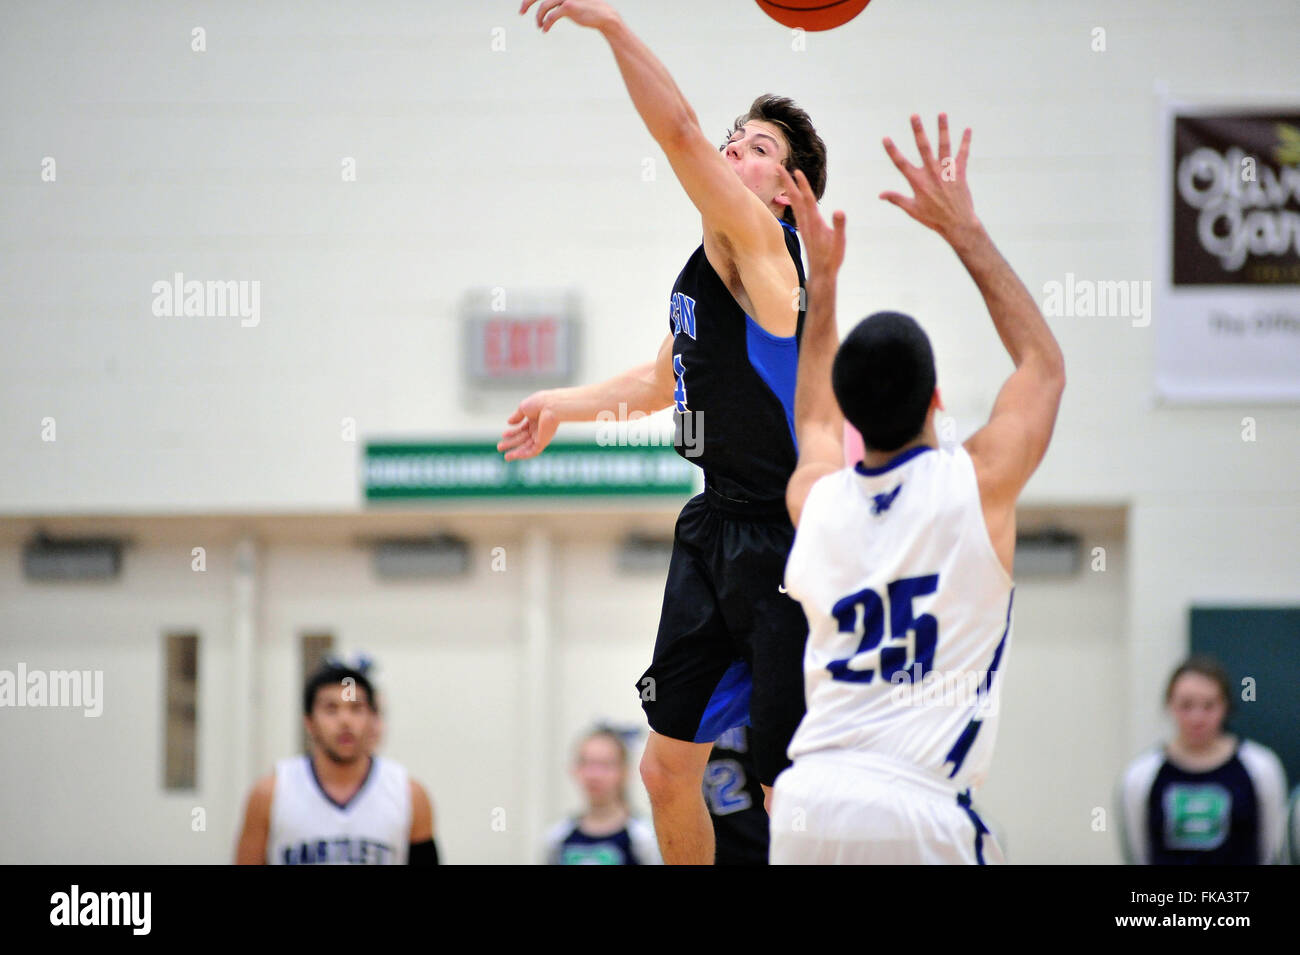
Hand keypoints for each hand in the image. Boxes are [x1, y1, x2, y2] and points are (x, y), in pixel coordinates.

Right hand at [497, 390, 559, 460]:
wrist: (552, 406)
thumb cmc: (539, 403)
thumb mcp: (524, 407)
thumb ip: (517, 416)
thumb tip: (509, 422)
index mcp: (534, 419)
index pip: (522, 429)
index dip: (512, 432)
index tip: (503, 435)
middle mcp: (538, 428)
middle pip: (522, 439)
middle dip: (511, 443)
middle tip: (499, 447)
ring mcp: (541, 436)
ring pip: (527, 447)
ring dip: (516, 452)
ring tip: (506, 457)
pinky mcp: (544, 442)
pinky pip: (533, 451)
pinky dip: (523, 454)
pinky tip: (514, 456)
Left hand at [521, 0, 617, 32]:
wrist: (604, 15)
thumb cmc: (586, 8)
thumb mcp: (570, 2)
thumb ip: (557, 1)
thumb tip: (543, 6)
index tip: (524, 5)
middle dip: (527, 2)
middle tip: (521, 12)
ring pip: (543, 6)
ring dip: (538, 17)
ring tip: (539, 25)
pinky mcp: (569, 6)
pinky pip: (551, 16)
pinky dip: (546, 24)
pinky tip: (544, 30)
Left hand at [776, 165, 845, 280]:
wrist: (820, 273)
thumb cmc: (831, 258)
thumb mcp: (839, 242)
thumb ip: (839, 226)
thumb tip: (839, 211)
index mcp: (814, 222)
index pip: (807, 199)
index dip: (802, 185)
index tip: (796, 171)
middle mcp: (806, 221)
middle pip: (794, 197)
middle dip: (786, 182)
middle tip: (777, 167)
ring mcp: (803, 225)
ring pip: (793, 203)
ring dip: (787, 188)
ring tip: (782, 176)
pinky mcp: (804, 229)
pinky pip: (796, 209)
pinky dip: (792, 199)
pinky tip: (791, 197)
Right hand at [880, 113, 976, 242]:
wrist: (957, 224)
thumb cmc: (933, 218)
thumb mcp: (912, 210)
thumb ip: (896, 199)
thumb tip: (880, 195)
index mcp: (917, 182)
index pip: (901, 163)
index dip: (892, 151)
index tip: (885, 138)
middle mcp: (931, 173)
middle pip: (923, 147)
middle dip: (918, 130)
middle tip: (914, 115)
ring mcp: (946, 171)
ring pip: (944, 145)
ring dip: (943, 129)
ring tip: (941, 114)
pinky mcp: (960, 173)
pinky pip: (963, 154)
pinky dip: (965, 142)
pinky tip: (968, 130)